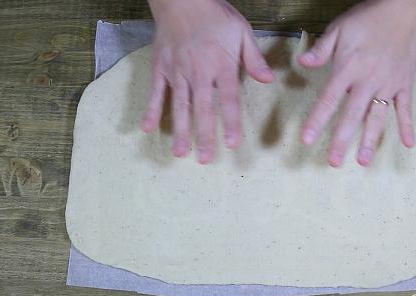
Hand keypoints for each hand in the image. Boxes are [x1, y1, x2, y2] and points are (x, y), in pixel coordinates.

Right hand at [142, 0, 273, 163]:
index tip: (231, 143)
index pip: (228, 99)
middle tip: (205, 159)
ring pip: (179, 105)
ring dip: (180, 130)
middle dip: (204, 136)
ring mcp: (177, 71)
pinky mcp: (161, 68)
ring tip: (180, 153)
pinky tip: (148, 129)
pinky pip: (156, 92)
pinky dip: (152, 110)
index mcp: (221, 65)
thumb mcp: (242, 31)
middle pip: (202, 109)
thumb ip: (253, 58)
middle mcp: (198, 72)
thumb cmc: (215, 15)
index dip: (229, 122)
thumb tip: (268, 79)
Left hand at [298, 0, 415, 166]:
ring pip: (378, 116)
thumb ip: (321, 49)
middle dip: (342, 140)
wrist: (404, 9)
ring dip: (370, 140)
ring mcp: (389, 83)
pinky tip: (408, 144)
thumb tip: (303, 64)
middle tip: (333, 162)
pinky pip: (406, 108)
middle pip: (353, 115)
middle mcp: (369, 79)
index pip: (329, 99)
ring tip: (363, 162)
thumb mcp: (339, 28)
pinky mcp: (405, 83)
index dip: (317, 120)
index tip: (307, 139)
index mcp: (349, 67)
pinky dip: (408, 126)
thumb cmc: (368, 19)